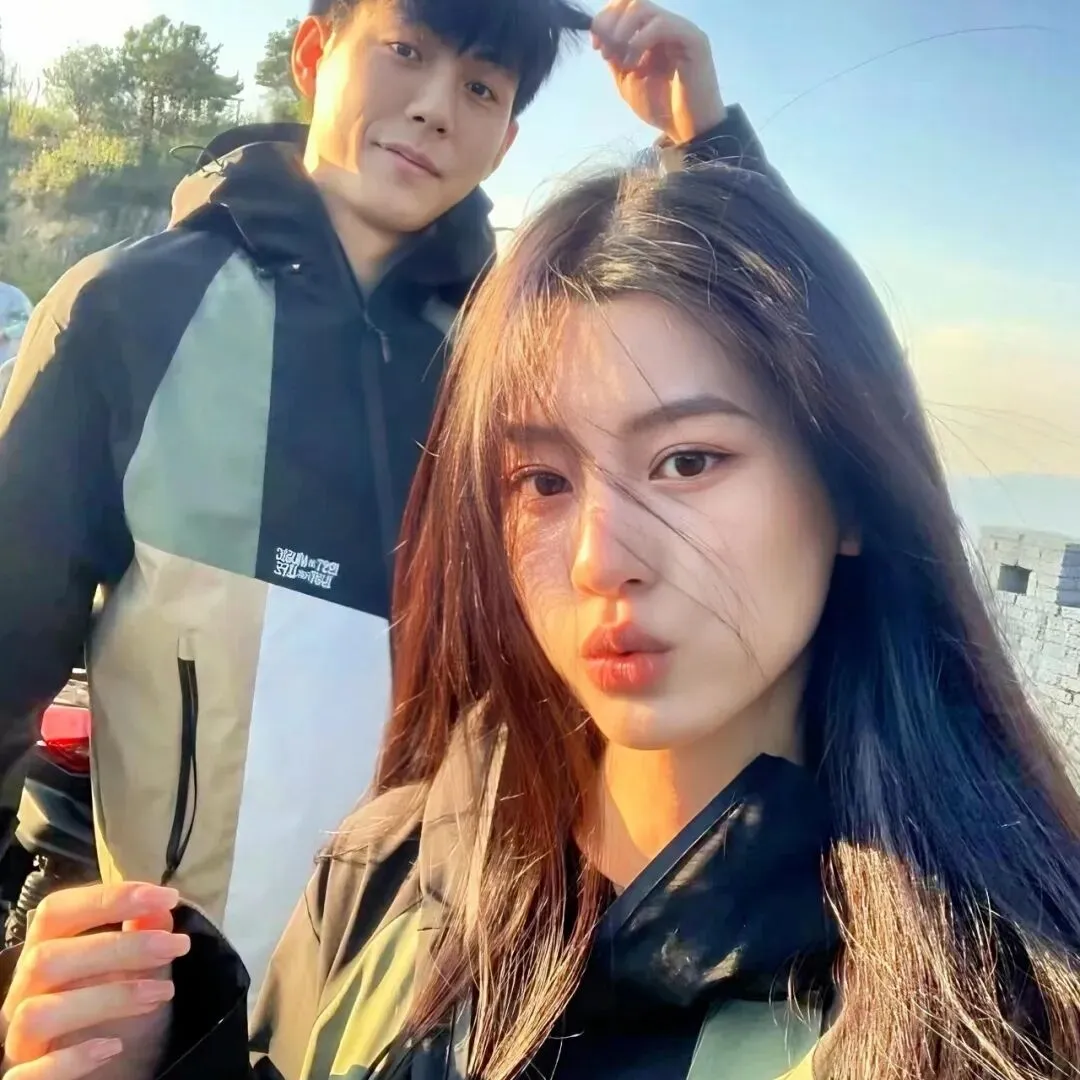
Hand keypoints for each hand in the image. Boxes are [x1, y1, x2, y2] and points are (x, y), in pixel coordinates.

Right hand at [0, 883, 188, 1079]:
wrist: (115, 1075)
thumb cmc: (120, 1019)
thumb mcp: (142, 974)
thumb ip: (145, 938)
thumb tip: (160, 908)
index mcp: (47, 955)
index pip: (55, 912)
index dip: (108, 898)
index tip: (167, 896)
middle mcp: (23, 995)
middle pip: (46, 958)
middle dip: (119, 947)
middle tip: (176, 946)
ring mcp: (18, 1041)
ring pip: (37, 1013)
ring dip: (106, 998)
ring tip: (161, 993)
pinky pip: (27, 1076)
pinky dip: (70, 1060)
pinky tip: (112, 1048)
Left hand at [592, 0, 725, 144]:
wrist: (687, 130)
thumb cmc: (660, 107)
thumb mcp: (627, 80)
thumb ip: (615, 56)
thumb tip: (600, 35)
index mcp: (650, 33)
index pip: (624, 6)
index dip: (604, 19)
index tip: (595, 45)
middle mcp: (665, 26)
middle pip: (631, 1)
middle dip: (610, 23)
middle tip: (604, 50)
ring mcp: (680, 30)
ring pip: (643, 8)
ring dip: (622, 31)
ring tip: (620, 60)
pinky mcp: (693, 39)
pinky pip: (661, 24)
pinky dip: (640, 41)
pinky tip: (634, 64)